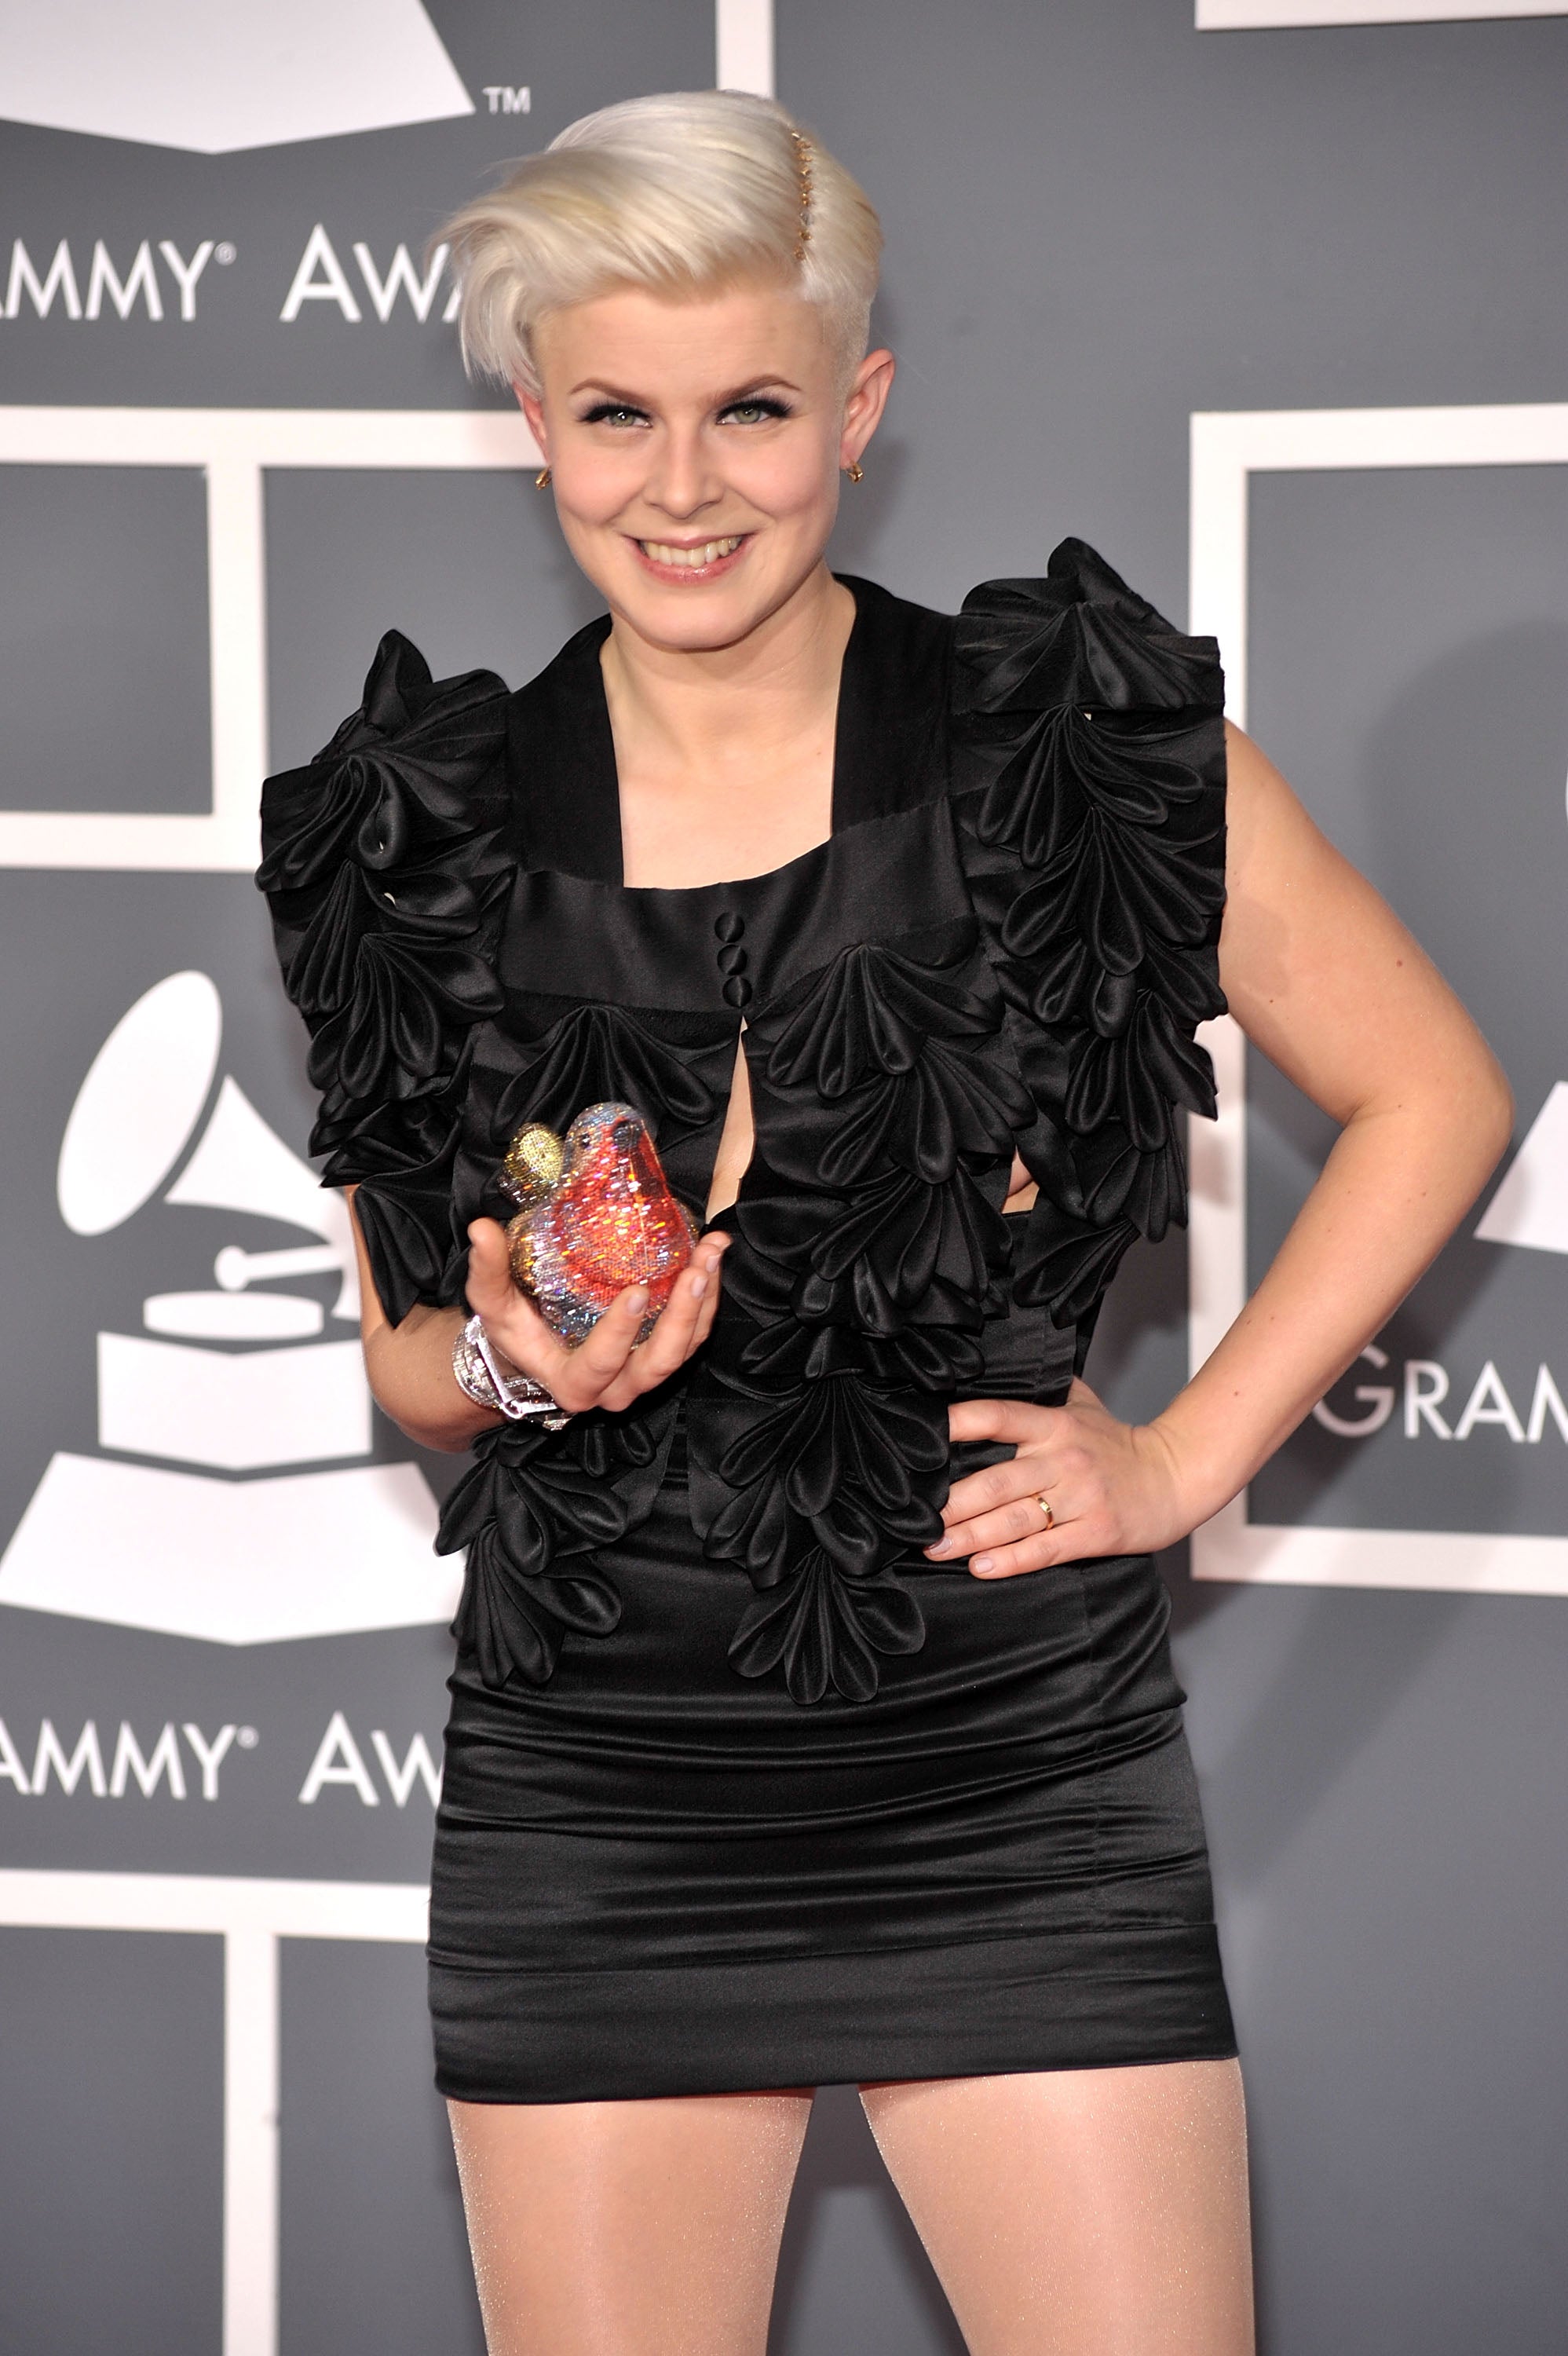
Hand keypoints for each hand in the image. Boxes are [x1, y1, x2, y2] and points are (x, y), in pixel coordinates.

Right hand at [463, 1217, 728, 1416]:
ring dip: (704, 1302)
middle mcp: (614, 1388)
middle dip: (683, 1317)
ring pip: (685, 1350)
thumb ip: (488, 1269)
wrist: (535, 1349)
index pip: (601, 1366)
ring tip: (711, 1253)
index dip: (621, 1334)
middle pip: (659, 1365)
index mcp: (572, 1383)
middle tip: (695, 1269)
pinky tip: (711, 1255)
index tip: (637, 1290)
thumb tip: (481, 1228)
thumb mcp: (492, 1302)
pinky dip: (707, 1296)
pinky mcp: (663, 1353)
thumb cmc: (514, 1328)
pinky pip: (694, 1334)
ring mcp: (643, 1374)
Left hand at [925, 1381, 1193, 1577]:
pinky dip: (1011, 1561)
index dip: (960, 1422)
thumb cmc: (1118, 1443)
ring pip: (1015, 1519)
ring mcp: (1080, 1497)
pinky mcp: (1095, 1533)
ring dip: (970, 1537)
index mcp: (1055, 1424)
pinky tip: (981, 1567)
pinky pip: (1046, 1549)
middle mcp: (1064, 1458)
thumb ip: (1041, 1390)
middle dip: (951, 1504)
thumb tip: (995, 1368)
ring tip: (935, 1547)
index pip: (999, 1416)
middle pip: (997, 1481)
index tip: (923, 1435)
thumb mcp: (1083, 1404)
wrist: (1176, 1476)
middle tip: (915, 1519)